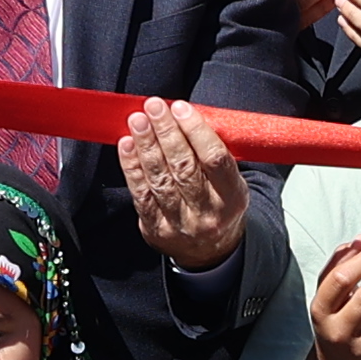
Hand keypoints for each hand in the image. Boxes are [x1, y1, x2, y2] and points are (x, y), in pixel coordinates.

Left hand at [120, 98, 247, 271]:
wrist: (210, 252)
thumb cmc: (219, 206)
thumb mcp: (232, 182)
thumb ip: (214, 153)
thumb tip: (186, 117)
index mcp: (233, 197)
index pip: (215, 160)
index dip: (196, 131)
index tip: (181, 108)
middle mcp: (207, 213)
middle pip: (184, 167)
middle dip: (166, 132)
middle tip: (154, 107)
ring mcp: (180, 223)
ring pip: (160, 180)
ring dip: (146, 146)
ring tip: (138, 120)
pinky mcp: (156, 229)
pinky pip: (141, 194)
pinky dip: (131, 167)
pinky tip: (127, 145)